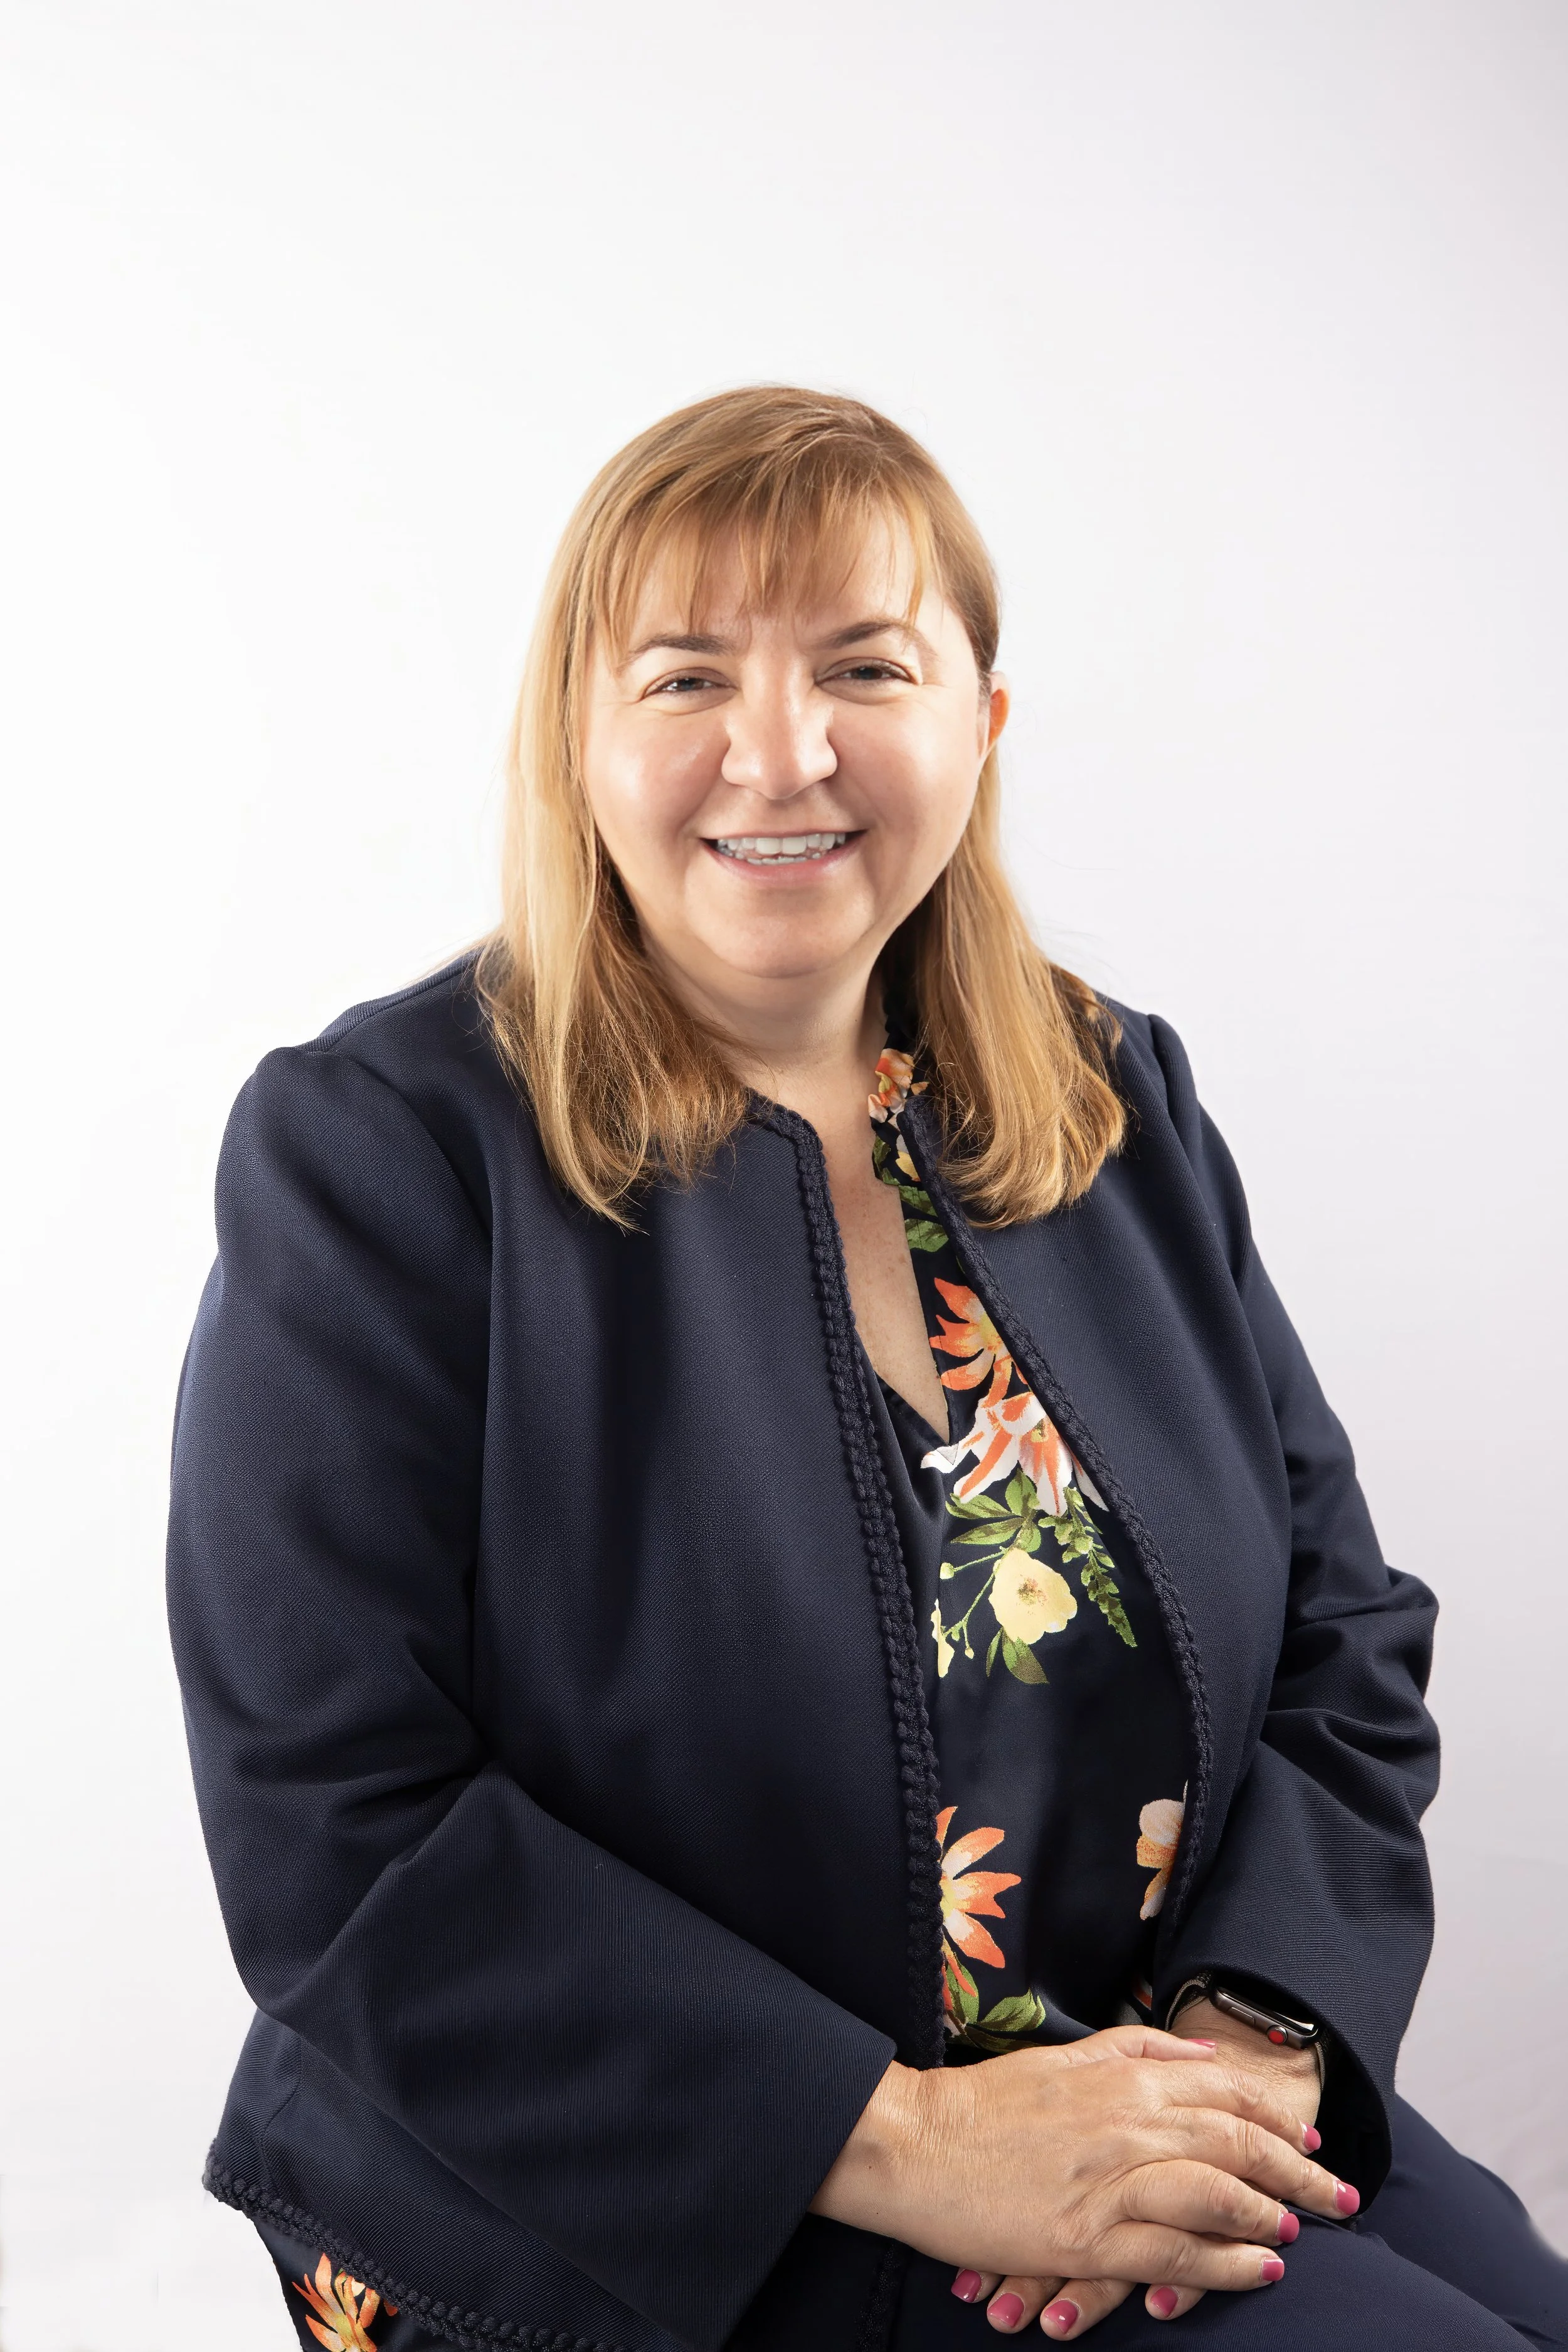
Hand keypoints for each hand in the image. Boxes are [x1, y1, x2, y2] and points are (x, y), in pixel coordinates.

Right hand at [941, 2002, 1335, 2336]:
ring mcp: (1110, 2183)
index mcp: (1120, 2077)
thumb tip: (1198, 2055)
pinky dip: (1226, 2263)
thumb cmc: (984, 2105)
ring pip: (1218, 2194)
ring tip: (1303, 2232)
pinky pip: (1176, 2255)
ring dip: (1271, 2214)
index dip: (1276, 2117)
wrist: (913, 2143)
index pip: (1223, 2093)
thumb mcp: (1064, 2057)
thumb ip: (1132, 2048)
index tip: (1310, 2141)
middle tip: (1341, 2197)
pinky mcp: (1087, 2239)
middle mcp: (1127, 2123)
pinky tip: (1260, 2270)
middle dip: (1298, 2171)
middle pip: (1237, 2141)